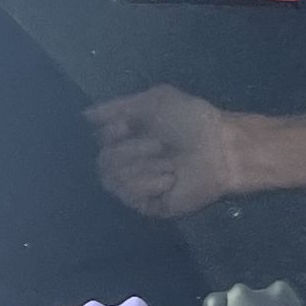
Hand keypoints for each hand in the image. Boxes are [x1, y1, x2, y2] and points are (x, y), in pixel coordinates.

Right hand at [87, 84, 239, 217]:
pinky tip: (169, 178)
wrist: (221, 147)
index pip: (96, 140)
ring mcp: (138, 186)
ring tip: (170, 161)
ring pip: (111, 178)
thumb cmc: (192, 120)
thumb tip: (84, 115)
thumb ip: (116, 107)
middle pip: (100, 161)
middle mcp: (129, 163)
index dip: (109, 132)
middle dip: (129, 149)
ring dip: (142, 164)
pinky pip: (129, 195)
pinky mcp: (150, 205)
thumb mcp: (154, 100)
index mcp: (128, 138)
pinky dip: (148, 182)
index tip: (127, 125)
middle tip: (159, 144)